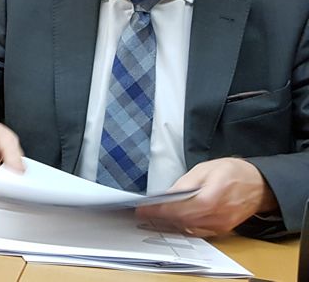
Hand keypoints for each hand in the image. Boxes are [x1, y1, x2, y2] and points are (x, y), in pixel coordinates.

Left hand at [136, 158, 277, 236]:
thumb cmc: (233, 173)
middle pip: (181, 220)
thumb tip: (165, 196)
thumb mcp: (205, 169)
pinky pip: (198, 231)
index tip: (142, 210)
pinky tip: (174, 219)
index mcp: (212, 197)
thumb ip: (184, 184)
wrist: (259, 185)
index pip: (179, 208)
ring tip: (156, 215)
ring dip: (170, 222)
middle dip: (161, 217)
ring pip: (188, 227)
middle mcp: (217, 216)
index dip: (158, 210)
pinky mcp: (222, 230)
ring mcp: (220, 225)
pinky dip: (184, 225)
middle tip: (144, 213)